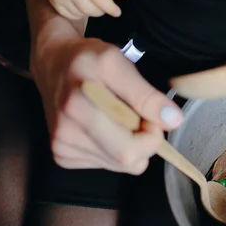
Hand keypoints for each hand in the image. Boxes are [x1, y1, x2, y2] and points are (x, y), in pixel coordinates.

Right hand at [31, 37, 183, 174]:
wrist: (53, 63)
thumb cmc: (87, 59)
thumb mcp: (118, 64)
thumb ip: (146, 95)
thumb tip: (173, 120)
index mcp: (78, 108)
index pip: (130, 150)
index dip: (151, 136)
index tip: (150, 115)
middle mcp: (65, 135)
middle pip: (128, 162)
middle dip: (144, 141)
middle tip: (137, 115)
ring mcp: (62, 149)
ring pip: (121, 166)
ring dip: (130, 143)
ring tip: (117, 117)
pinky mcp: (63, 156)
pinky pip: (108, 164)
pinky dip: (114, 147)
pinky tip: (104, 126)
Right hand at [44, 0, 128, 19]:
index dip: (111, 8)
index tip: (117, 12)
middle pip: (91, 10)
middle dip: (101, 10)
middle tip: (102, 4)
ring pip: (82, 14)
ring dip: (90, 12)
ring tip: (90, 1)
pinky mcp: (54, 2)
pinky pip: (71, 15)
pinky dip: (79, 13)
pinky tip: (80, 4)